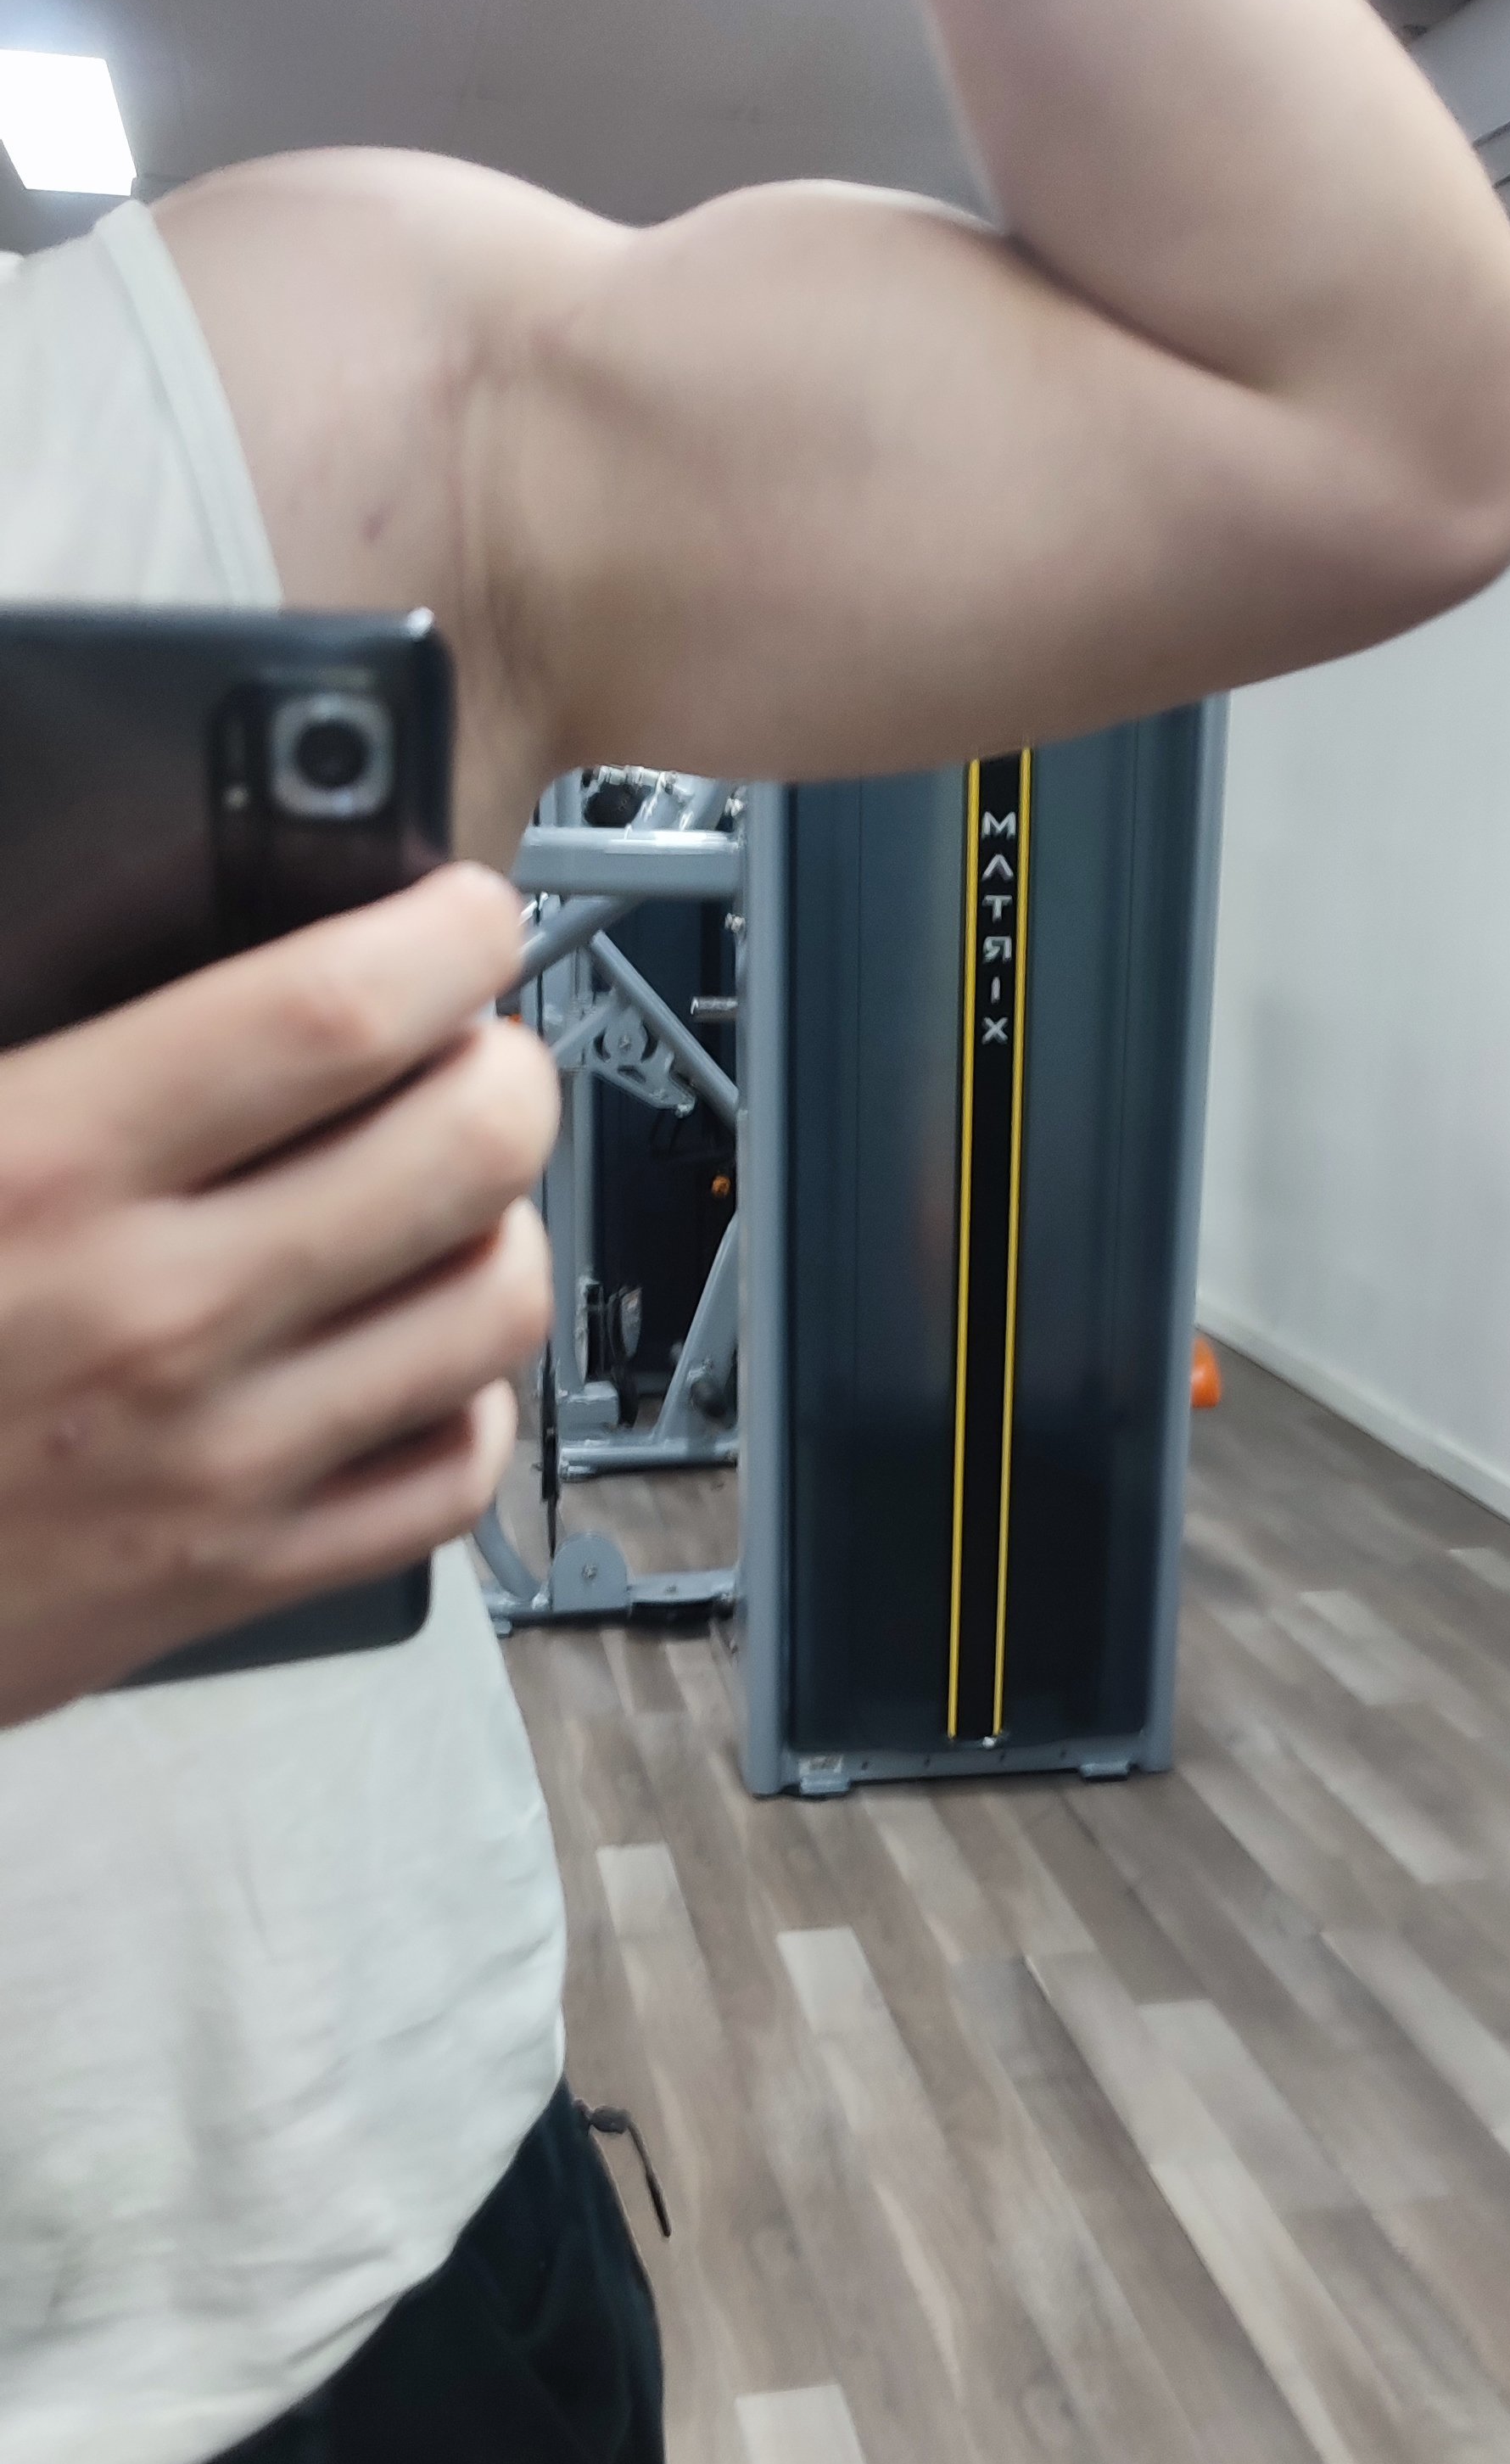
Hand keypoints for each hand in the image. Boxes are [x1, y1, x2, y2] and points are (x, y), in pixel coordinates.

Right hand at [0, 864, 556, 1725]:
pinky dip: (468, 1401)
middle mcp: (155, 1315)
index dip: (441, 942)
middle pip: (464, 1152)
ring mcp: (213, 1461)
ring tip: (455, 1196)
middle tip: (476, 1047)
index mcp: (42, 1168)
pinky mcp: (234, 1578)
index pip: (329, 1017)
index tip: (461, 918)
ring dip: (502, 1226)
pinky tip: (417, 1356)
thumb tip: (104, 885)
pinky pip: (447, 1477)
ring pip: (490, 1311)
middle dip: (506, 1069)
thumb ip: (15, 1002)